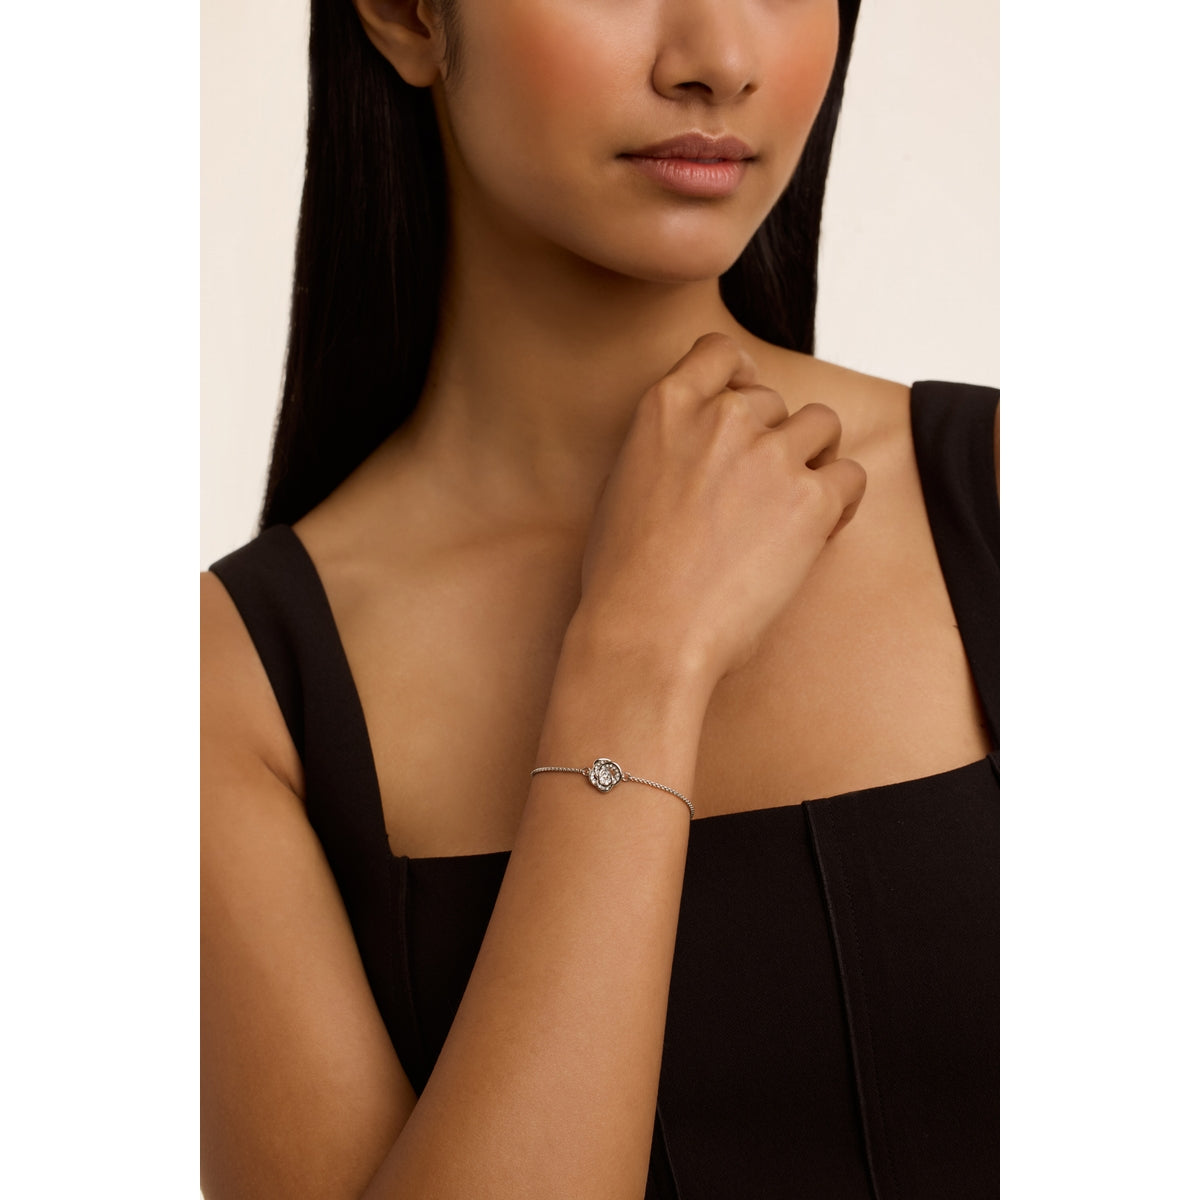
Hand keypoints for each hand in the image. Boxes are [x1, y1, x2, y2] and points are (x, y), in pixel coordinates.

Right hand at [574, 332, 865, 689]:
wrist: (648, 633)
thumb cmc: (626, 577)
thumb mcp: (625, 484)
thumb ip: (669, 446)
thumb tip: (698, 450)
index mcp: (666, 406)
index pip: (719, 351)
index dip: (741, 374)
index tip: (746, 402)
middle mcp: (721, 416)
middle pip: (775, 400)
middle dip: (773, 439)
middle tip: (757, 496)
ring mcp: (770, 453)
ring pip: (822, 425)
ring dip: (813, 460)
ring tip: (791, 509)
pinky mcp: (811, 497)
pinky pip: (850, 476)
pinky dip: (841, 502)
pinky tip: (814, 535)